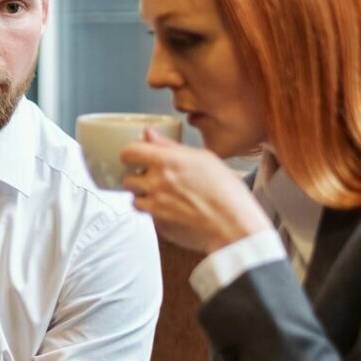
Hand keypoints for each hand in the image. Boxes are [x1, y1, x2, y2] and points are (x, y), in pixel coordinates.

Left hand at [121, 130, 270, 252]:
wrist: (232, 225)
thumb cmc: (225, 191)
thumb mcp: (203, 158)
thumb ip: (169, 146)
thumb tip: (148, 134)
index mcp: (166, 162)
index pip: (128, 153)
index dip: (131, 154)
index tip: (137, 157)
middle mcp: (156, 184)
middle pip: (128, 179)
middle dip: (139, 179)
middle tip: (156, 179)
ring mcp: (154, 207)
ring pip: (134, 199)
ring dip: (144, 197)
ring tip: (166, 196)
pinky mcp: (158, 225)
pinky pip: (147, 216)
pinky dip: (155, 213)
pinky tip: (174, 210)